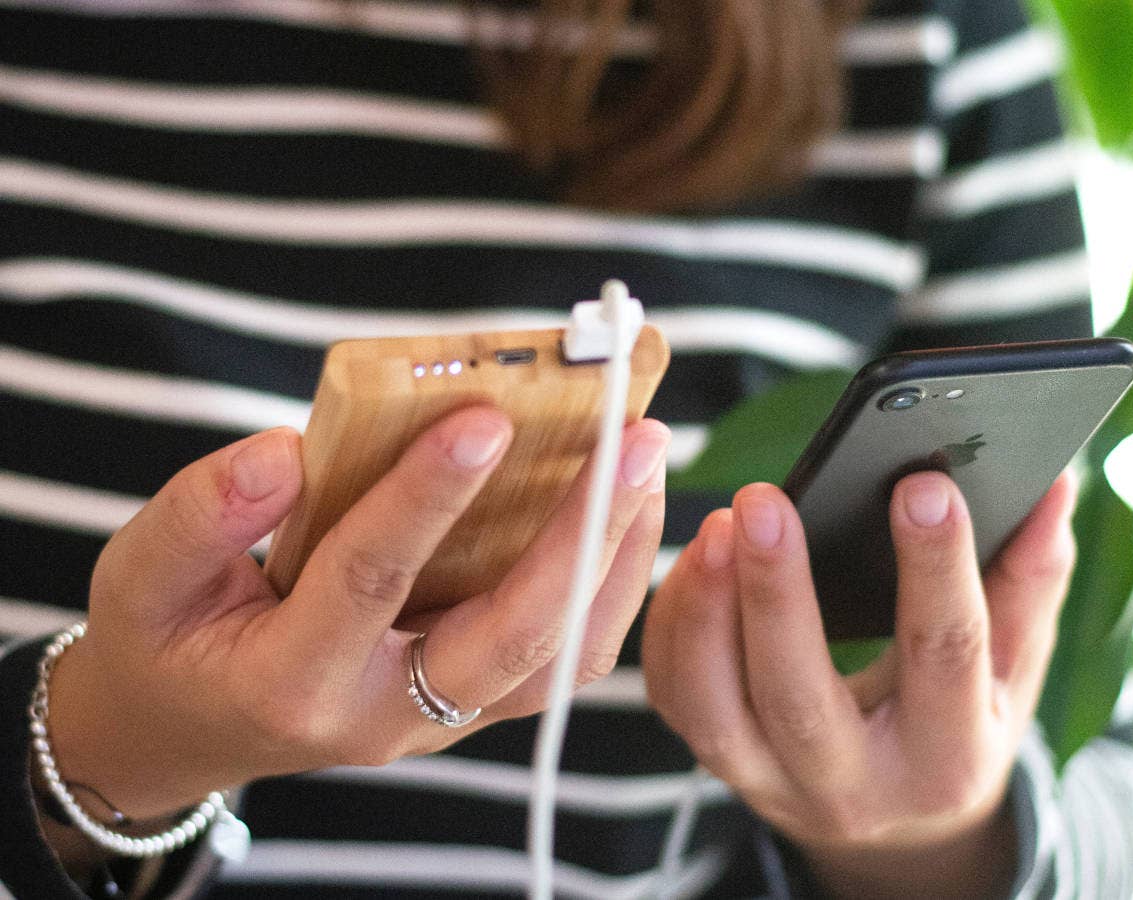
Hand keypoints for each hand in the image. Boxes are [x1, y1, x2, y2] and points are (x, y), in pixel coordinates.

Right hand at [47, 407, 668, 818]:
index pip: (371, 578)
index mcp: (292, 679)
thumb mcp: (141, 574)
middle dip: (582, 535)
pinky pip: (564, 657)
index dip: (426, 495)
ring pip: (561, 657)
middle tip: (636, 438)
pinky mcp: (472, 704)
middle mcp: (385, 713)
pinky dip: (608, 584)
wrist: (191, 726)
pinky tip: (625, 509)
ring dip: (615, 560)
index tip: (486, 414)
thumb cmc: (169, 639)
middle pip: (512, 636)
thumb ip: (202, 511)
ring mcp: (441, 719)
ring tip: (648, 464)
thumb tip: (287, 449)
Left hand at [643, 469, 1077, 898]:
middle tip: (763, 501)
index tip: (921, 485)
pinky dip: (674, 625)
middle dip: (778, 592)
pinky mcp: (721, 764)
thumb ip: (1027, 583)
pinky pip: (676, 696)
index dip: (936, 568)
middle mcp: (853, 785)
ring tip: (717, 526)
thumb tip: (1051, 489)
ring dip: (706, 612)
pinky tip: (693, 560)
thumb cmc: (955, 725)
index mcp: (947, 757)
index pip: (943, 655)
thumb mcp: (1010, 671)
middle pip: (800, 694)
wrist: (893, 818)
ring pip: (717, 709)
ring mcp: (774, 783)